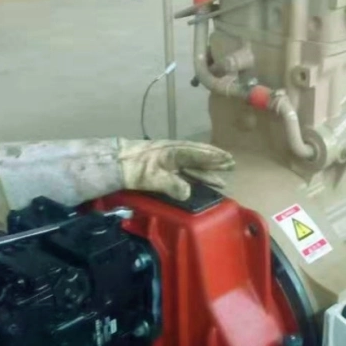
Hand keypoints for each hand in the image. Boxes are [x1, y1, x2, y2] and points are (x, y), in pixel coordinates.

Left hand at [119, 139, 234, 200]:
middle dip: (214, 161)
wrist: (114, 163)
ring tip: (222, 177)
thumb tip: (188, 193)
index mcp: (174, 152)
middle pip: (198, 157)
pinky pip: (184, 169)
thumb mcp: (152, 178)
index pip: (198, 154)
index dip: (213, 158)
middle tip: (231, 164)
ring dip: (207, 170)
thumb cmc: (134, 168)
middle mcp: (174, 154)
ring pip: (192, 164)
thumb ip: (171, 185)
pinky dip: (195, 174)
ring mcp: (168, 160)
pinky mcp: (162, 166)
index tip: (228, 159)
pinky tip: (199, 180)